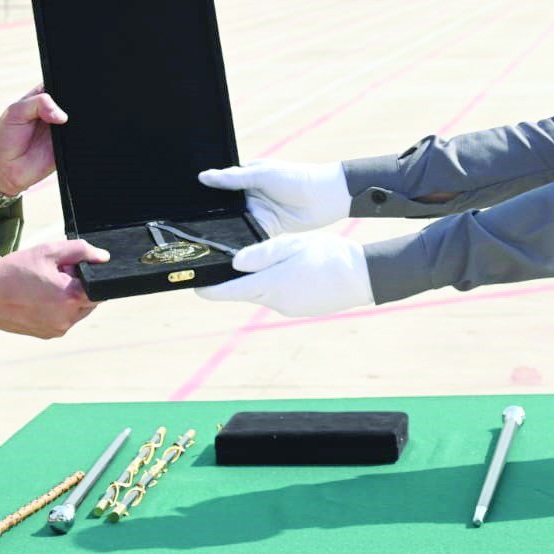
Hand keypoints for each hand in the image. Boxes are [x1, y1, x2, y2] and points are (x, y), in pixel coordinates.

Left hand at [0, 85, 67, 196]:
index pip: (59, 85)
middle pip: (71, 102)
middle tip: (54, 114)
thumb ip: (38, 103)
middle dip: (68, 105)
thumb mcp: (15, 111)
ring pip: (77, 120)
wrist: (2, 170)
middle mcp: (54, 113)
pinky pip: (78, 140)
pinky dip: (74, 139)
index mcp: (42, 98)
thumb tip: (62, 113)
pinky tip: (60, 140)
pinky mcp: (67, 147)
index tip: (60, 93)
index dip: (63, 85)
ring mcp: (62, 130)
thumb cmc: (3, 138)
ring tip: (54, 127)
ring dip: (71, 122)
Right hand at [0, 239, 108, 338]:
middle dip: (79, 286)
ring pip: (76, 311)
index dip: (89, 274)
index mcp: (71, 297)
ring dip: (69, 298)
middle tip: (54, 274)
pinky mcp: (47, 335)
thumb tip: (103, 257)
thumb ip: (80, 251)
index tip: (73, 268)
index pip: (100, 287)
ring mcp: (57, 329)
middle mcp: (67, 318)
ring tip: (43, 286)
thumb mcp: (48, 252)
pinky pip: (62, 319)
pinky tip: (38, 298)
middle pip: (90, 300)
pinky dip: (57, 309)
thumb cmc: (13, 271)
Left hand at [196, 234, 372, 317]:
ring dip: (259, 280)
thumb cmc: (328, 255)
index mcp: (270, 284)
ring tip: (268, 258)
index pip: (227, 291)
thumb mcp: (294, 245)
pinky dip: (276, 284)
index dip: (207, 289)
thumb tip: (235, 262)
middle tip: (227, 260)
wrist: (361, 276)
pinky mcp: (298, 309)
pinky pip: (278, 296)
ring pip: (261, 292)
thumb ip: (263, 254)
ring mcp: (287, 308)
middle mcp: (275, 301)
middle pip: (243, 291)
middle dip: (234, 280)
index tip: (193, 284)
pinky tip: (290, 269)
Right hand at [197, 159, 350, 234]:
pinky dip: (241, 241)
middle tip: (186, 226)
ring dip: (225, 230)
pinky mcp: (267, 229)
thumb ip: (233, 178)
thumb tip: (202, 177)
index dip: (204, 195)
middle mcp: (248, 196)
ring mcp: (257, 213)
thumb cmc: (295, 177)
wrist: (326, 197)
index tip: (183, 204)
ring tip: (201, 240)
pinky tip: (225, 248)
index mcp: (245, 178)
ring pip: (235, 223)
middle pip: (225, 208)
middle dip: (211, 216)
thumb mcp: (262, 174)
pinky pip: (249, 235)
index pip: (219, 187)